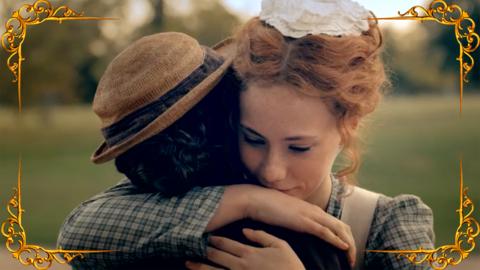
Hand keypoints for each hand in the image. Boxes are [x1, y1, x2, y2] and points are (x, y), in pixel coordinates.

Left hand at [185, 228, 304, 269]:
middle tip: (191, 247)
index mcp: (249, 253)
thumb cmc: (290, 266)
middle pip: (217, 257)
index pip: (227, 244)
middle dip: (203, 251)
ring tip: (188, 263)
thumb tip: (245, 230)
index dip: (215, 240)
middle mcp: (240, 266)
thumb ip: (262, 236)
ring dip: (200, 268)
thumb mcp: (281, 245)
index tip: (206, 236)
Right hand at [246, 187, 355, 266]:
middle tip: (352, 259)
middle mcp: (315, 211)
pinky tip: (343, 248)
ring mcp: (310, 215)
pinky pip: (325, 232)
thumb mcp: (287, 215)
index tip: (346, 252)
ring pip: (339, 229)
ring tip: (351, 259)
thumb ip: (297, 220)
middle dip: (351, 244)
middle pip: (343, 227)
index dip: (344, 237)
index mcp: (312, 210)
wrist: (257, 199)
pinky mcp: (303, 221)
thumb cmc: (268, 207)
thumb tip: (299, 228)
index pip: (336, 223)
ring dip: (348, 245)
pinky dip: (337, 240)